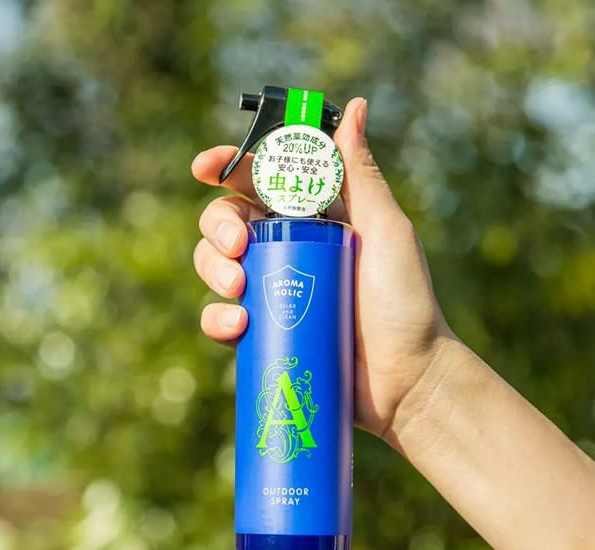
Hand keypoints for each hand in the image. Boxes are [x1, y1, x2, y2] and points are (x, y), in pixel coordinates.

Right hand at [192, 98, 453, 445]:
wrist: (406, 379)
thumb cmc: (404, 302)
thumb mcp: (386, 231)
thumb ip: (362, 174)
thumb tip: (354, 107)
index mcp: (313, 217)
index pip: (261, 180)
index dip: (229, 167)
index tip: (207, 168)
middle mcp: (286, 248)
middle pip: (228, 220)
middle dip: (218, 225)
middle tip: (236, 245)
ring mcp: (272, 290)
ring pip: (215, 264)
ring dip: (211, 268)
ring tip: (237, 289)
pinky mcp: (263, 330)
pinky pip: (221, 317)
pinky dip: (216, 317)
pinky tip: (236, 323)